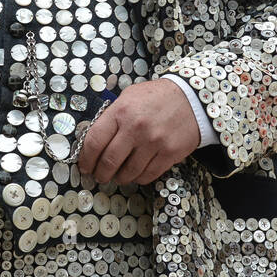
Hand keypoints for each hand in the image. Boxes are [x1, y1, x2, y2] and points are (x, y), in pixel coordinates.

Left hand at [77, 78, 201, 185]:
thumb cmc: (156, 97)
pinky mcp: (169, 153)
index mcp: (121, 112)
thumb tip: (93, 141)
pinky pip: (148, 175)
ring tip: (118, 176)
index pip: (94, 141)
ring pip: (128, 172)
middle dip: (100, 174)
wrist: (191, 97)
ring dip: (119, 178)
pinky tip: (136, 173)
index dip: (86, 158)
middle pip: (109, 161)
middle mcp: (135, 128)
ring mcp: (153, 142)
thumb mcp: (128, 97)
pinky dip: (138, 178)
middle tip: (99, 176)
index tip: (85, 166)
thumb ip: (111, 117)